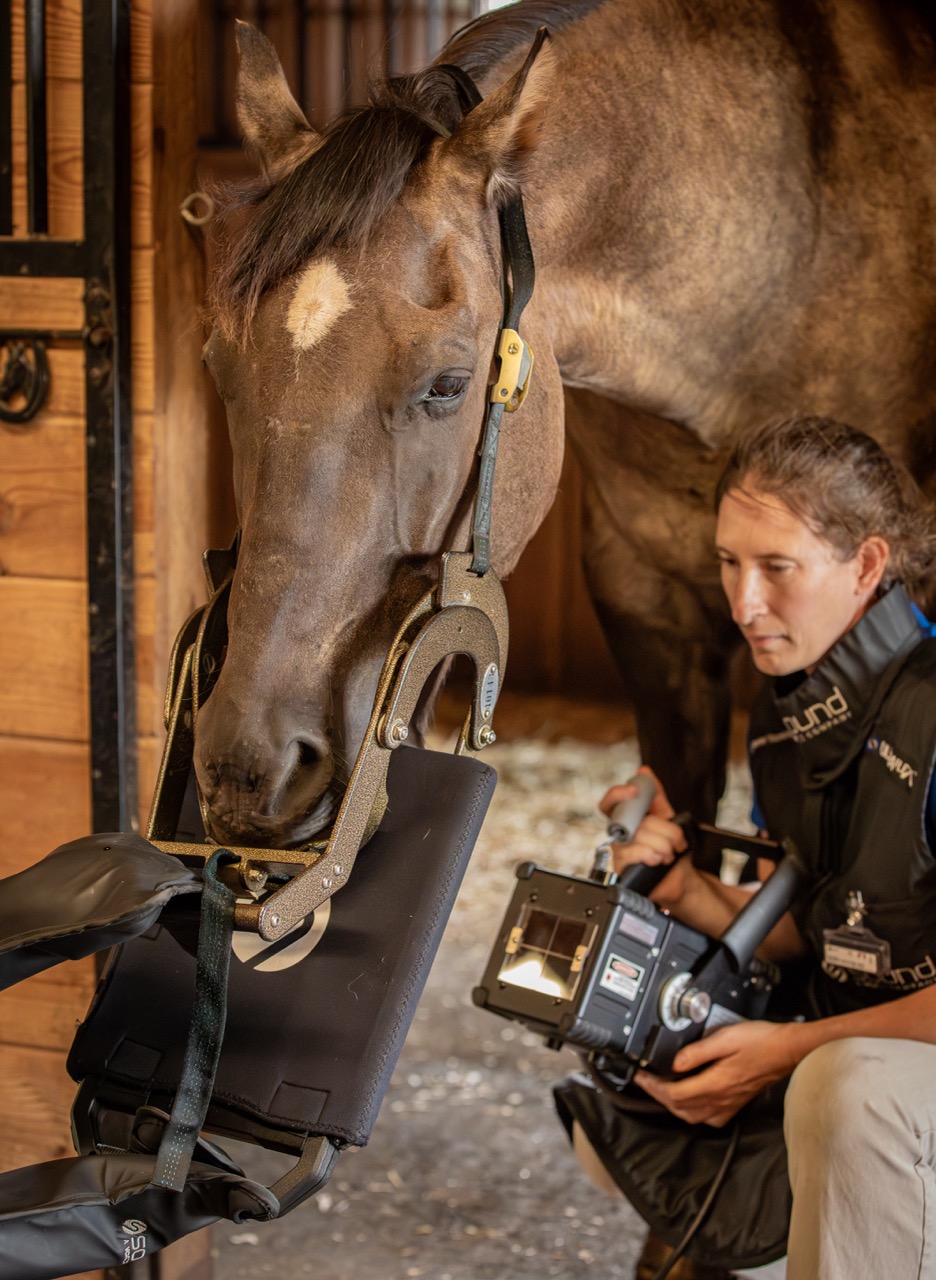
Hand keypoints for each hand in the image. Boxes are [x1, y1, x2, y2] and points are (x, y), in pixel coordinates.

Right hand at [599, 768, 687, 885]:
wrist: (681, 878)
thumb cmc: (671, 850)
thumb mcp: (667, 818)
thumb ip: (655, 795)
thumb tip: (644, 771)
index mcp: (627, 822)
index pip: (610, 803)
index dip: (618, 794)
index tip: (635, 790)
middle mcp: (620, 836)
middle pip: (635, 820)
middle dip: (663, 829)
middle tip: (676, 839)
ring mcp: (619, 853)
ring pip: (640, 837)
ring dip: (665, 846)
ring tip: (670, 854)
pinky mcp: (622, 870)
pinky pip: (632, 854)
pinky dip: (652, 855)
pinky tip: (659, 860)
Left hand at [634, 1021, 798, 1126]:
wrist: (788, 1049)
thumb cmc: (761, 1041)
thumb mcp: (725, 1038)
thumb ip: (697, 1052)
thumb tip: (675, 1063)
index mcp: (716, 1083)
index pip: (675, 1094)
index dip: (653, 1086)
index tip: (640, 1075)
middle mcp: (721, 1098)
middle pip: (680, 1108)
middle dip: (658, 1096)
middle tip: (646, 1080)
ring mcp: (730, 1103)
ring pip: (693, 1116)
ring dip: (673, 1105)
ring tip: (662, 1089)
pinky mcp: (736, 1103)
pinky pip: (709, 1117)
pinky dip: (693, 1112)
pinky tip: (691, 1100)